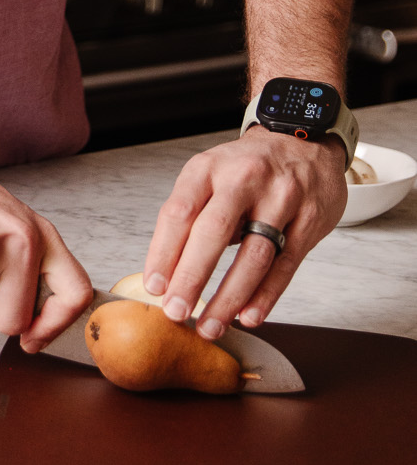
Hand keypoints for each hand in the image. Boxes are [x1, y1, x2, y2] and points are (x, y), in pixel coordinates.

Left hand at [142, 128, 347, 337]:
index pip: (179, 212)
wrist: (303, 139)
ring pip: (253, 256)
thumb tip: (168, 270)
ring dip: (229, 298)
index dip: (164, 252)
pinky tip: (248, 316)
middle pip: (213, 233)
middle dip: (191, 278)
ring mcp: (281, 198)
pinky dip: (265, 296)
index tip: (154, 286)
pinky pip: (285, 265)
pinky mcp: (310, 219)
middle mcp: (244, 178)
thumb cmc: (247, 166)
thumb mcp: (211, 172)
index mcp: (208, 167)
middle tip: (176, 312)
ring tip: (211, 325)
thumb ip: (192, 214)